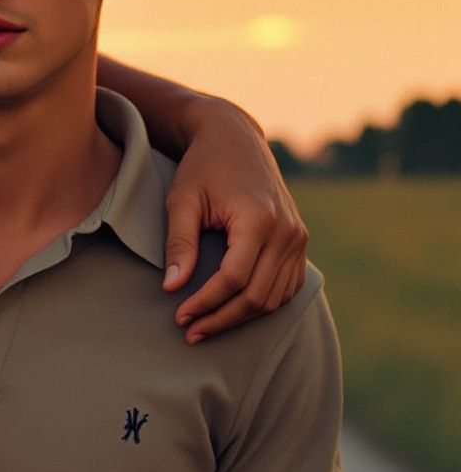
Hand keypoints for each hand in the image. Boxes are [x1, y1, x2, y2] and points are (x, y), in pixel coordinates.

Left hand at [161, 100, 308, 342]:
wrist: (234, 138)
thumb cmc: (202, 167)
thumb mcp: (182, 200)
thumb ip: (179, 243)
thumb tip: (172, 287)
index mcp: (259, 220)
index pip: (234, 279)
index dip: (206, 303)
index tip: (180, 316)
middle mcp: (287, 232)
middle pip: (258, 295)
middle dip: (222, 319)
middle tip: (191, 332)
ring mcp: (298, 238)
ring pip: (275, 297)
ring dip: (242, 317)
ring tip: (207, 325)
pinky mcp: (299, 241)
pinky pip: (287, 285)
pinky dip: (263, 303)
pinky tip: (234, 309)